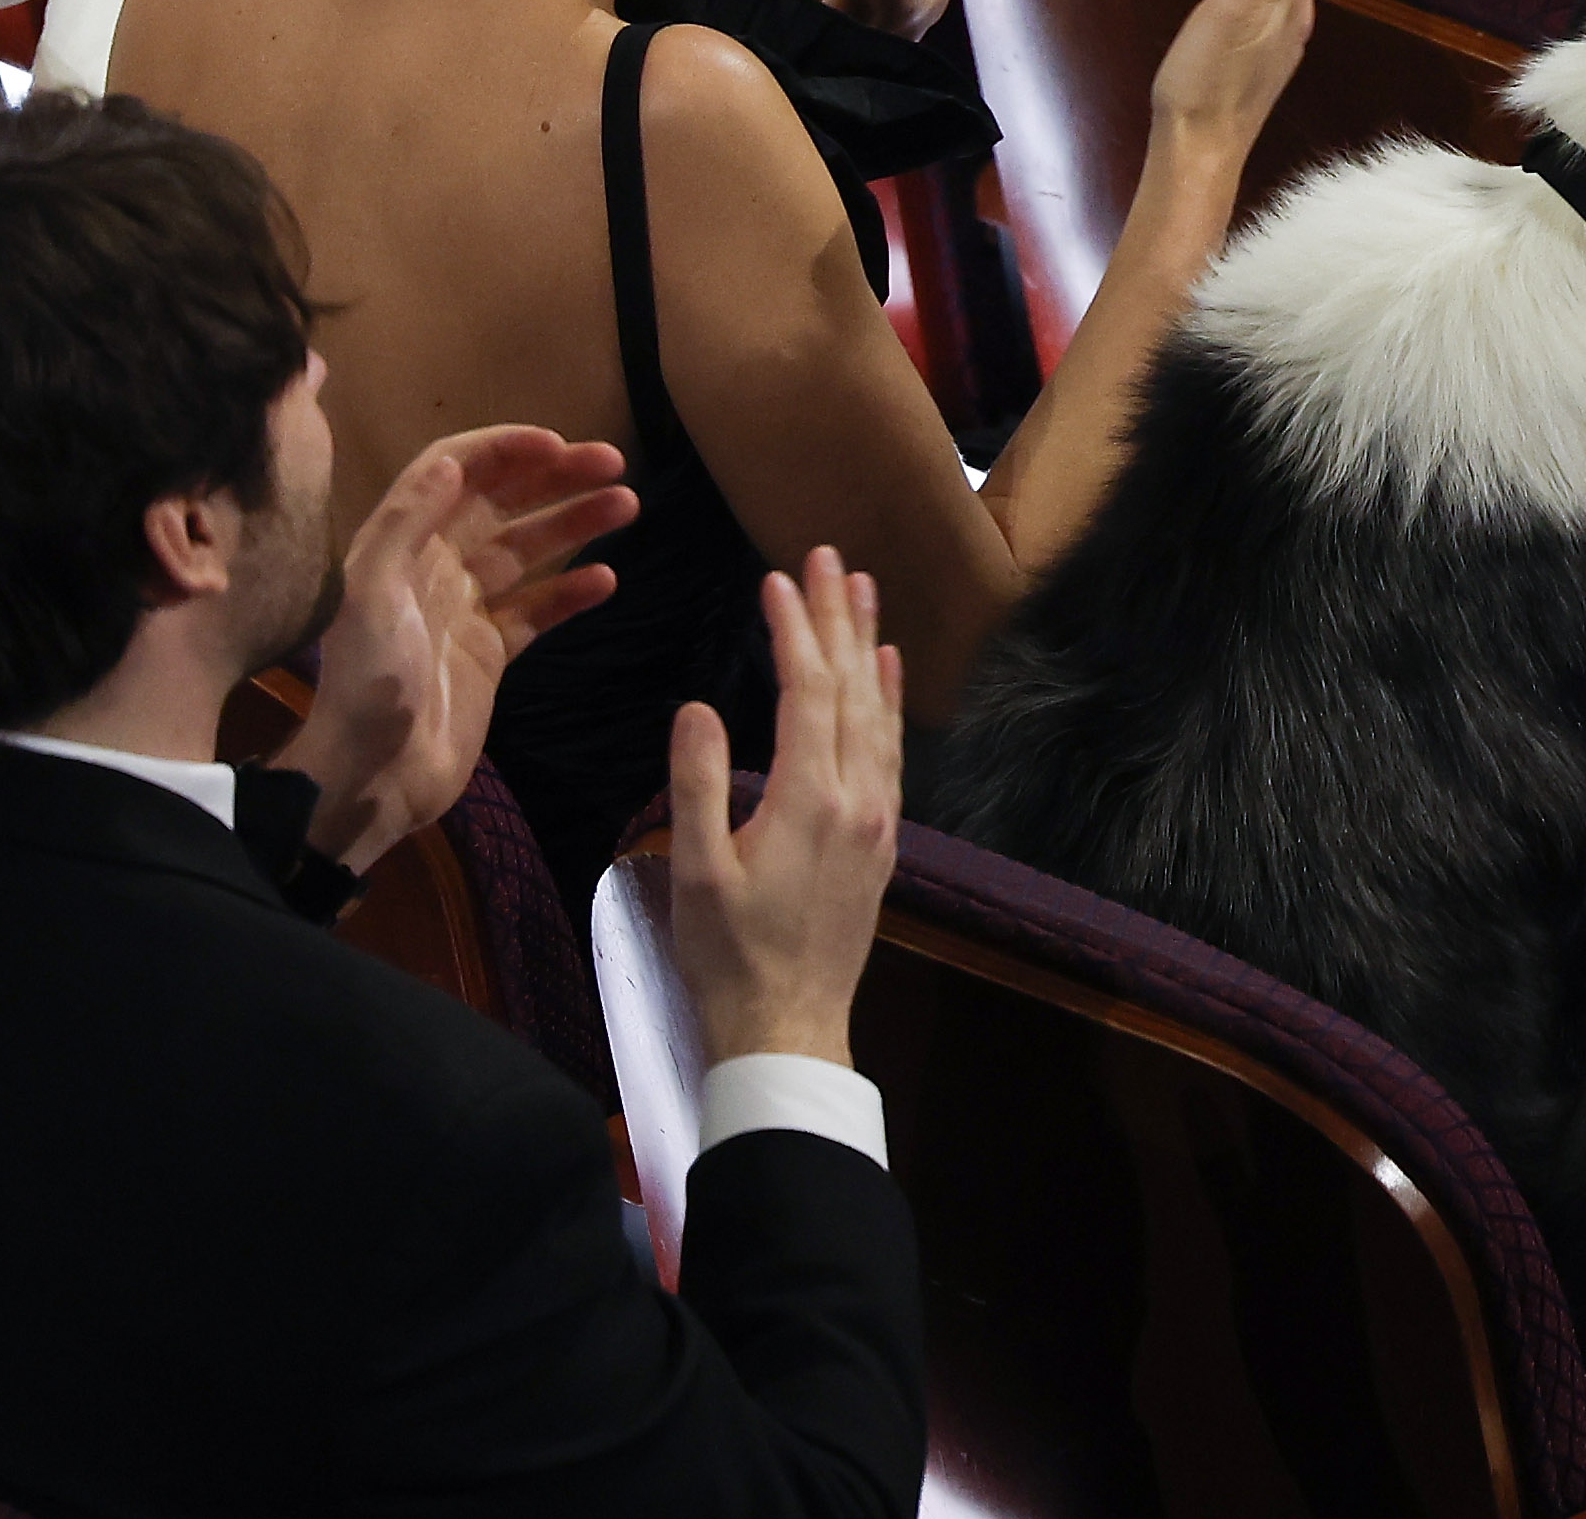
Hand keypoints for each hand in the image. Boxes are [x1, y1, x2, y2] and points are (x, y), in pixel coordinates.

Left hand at [274, 426, 636, 871]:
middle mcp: (435, 566)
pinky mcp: (491, 652)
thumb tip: (452, 462)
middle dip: (556, 478)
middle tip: (615, 463)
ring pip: (528, 550)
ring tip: (627, 505)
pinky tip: (607, 580)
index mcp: (403, 544)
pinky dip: (571, 592)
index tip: (559, 443)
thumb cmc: (366, 683)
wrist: (371, 776)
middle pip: (502, 503)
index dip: (505, 449)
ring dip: (575, 524)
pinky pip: (538, 609)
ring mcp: (466, 609)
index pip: (456, 472)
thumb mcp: (370, 596)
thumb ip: (405, 524)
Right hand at [669, 548, 903, 1066]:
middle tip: (829, 555)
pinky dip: (888, 702)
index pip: (806, 691)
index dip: (794, 629)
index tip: (778, 578)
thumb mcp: (693, 871)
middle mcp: (859, 799)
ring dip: (868, 648)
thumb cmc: (730, 957)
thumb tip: (697, 708)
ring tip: (862, 591)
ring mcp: (878, 819)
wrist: (790, 1029)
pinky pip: (892, 751)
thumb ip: (697, 784)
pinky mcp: (882, 840)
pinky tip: (885, 673)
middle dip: (838, 617)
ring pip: (878, 714)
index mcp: (811, 800)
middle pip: (852, 688)